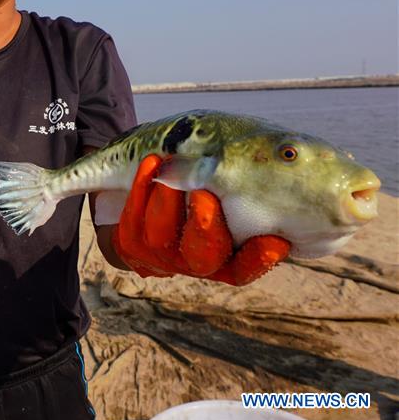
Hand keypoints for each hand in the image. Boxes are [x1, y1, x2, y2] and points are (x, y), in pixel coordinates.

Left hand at [112, 155, 290, 285]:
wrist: (154, 200)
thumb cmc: (206, 189)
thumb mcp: (230, 189)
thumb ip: (248, 183)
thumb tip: (286, 152)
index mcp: (229, 259)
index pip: (247, 267)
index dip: (259, 259)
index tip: (276, 241)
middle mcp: (197, 264)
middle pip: (203, 256)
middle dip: (204, 226)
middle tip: (204, 194)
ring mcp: (162, 257)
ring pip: (161, 236)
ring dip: (166, 198)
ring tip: (170, 163)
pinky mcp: (133, 244)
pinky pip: (133, 219)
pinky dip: (141, 188)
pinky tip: (152, 162)